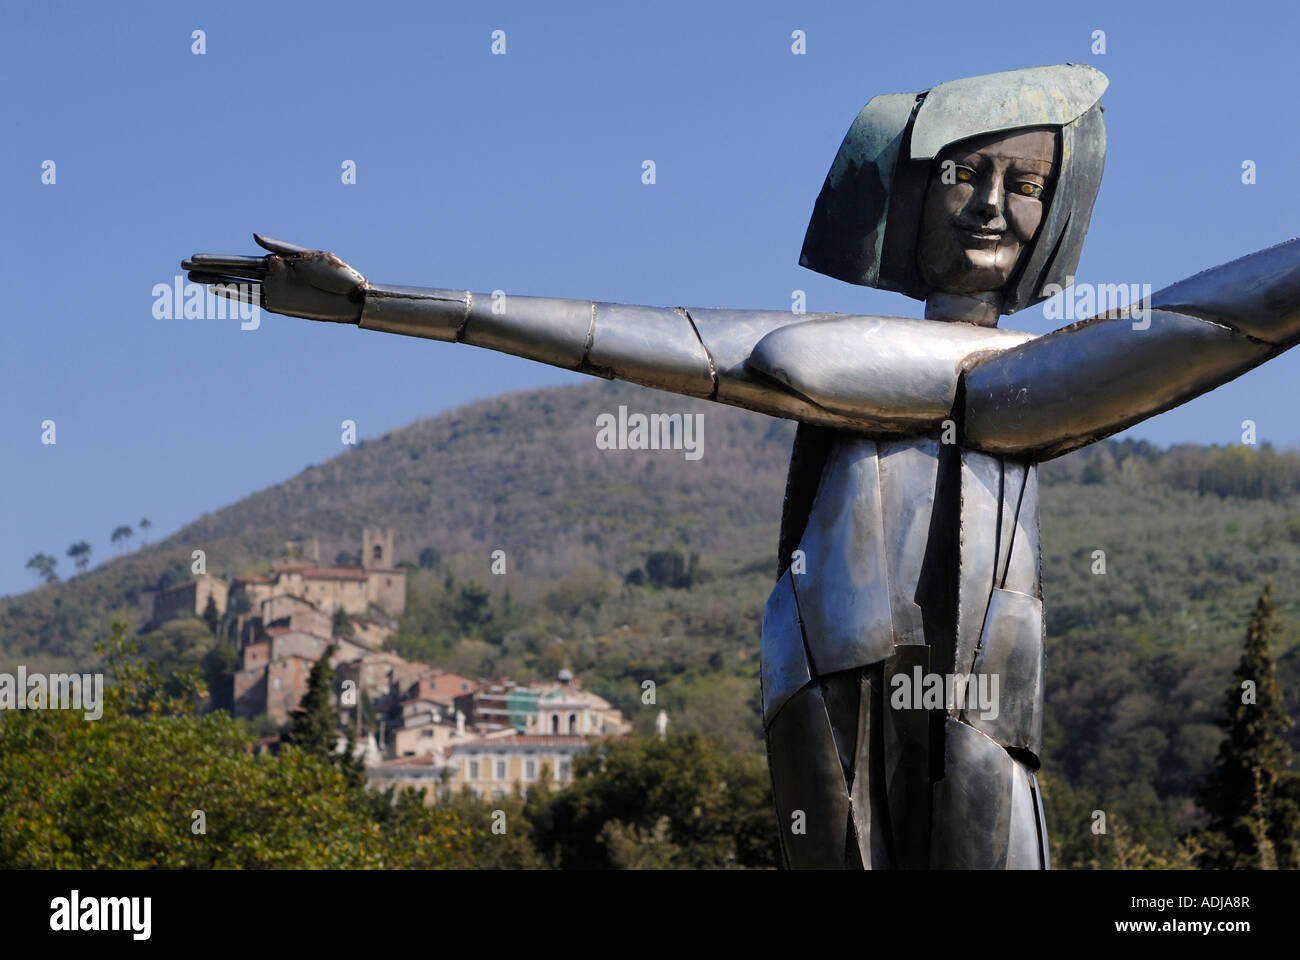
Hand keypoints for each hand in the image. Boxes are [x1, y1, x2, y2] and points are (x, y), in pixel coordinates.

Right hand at [182, 234, 366, 322]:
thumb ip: (281, 248)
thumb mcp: (312, 257)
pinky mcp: (280, 305)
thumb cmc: (339, 274)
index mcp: (278, 260)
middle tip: (181, 265)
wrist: (355, 298)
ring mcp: (273, 290)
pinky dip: (233, 294)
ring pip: (237, 285)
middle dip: (208, 268)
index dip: (216, 259)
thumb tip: (253, 237)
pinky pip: (251, 299)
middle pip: (232, 271)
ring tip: (191, 279)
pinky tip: (215, 290)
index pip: (239, 259)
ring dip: (214, 282)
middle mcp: (271, 275)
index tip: (194, 257)